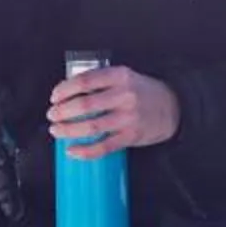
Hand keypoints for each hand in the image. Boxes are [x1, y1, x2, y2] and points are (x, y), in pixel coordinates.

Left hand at [48, 62, 179, 160]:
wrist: (173, 107)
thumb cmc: (143, 92)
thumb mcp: (125, 76)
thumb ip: (100, 80)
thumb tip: (68, 93)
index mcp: (120, 76)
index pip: (84, 81)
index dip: (64, 90)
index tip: (54, 97)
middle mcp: (124, 96)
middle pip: (84, 105)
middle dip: (62, 112)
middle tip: (52, 115)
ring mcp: (128, 117)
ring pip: (91, 126)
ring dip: (68, 130)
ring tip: (56, 130)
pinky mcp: (131, 136)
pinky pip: (104, 146)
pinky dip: (85, 151)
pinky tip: (72, 150)